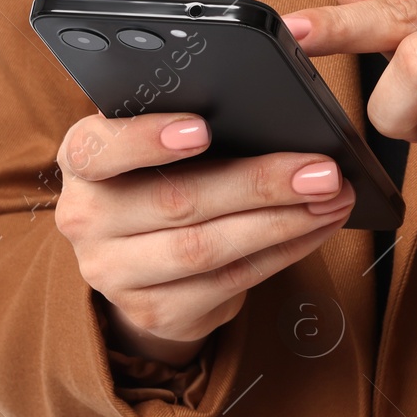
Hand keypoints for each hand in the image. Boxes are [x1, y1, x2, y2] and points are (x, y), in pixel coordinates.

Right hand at [53, 113, 355, 365]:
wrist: (145, 264)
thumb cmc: (165, 179)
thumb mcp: (162, 147)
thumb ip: (195, 125)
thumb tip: (280, 105)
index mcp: (84, 161)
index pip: (98, 148)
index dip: (147, 138)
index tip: (201, 129)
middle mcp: (86, 218)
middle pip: (177, 200)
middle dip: (260, 184)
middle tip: (321, 171)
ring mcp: (114, 272)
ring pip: (207, 248)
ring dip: (282, 223)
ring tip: (332, 199)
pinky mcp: (153, 311)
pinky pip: (228, 282)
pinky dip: (283, 252)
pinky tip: (316, 229)